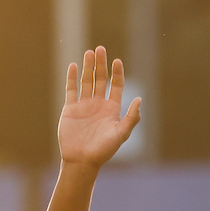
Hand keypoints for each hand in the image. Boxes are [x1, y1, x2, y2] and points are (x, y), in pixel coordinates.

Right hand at [58, 46, 140, 167]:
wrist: (81, 161)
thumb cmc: (103, 151)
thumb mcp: (120, 134)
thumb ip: (131, 118)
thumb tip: (139, 100)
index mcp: (112, 109)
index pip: (116, 86)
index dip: (117, 73)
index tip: (117, 61)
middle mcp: (98, 105)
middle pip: (101, 79)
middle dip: (101, 65)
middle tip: (101, 49)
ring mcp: (84, 106)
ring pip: (87, 81)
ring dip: (88, 67)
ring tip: (89, 52)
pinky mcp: (70, 109)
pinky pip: (71, 90)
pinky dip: (72, 78)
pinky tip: (73, 66)